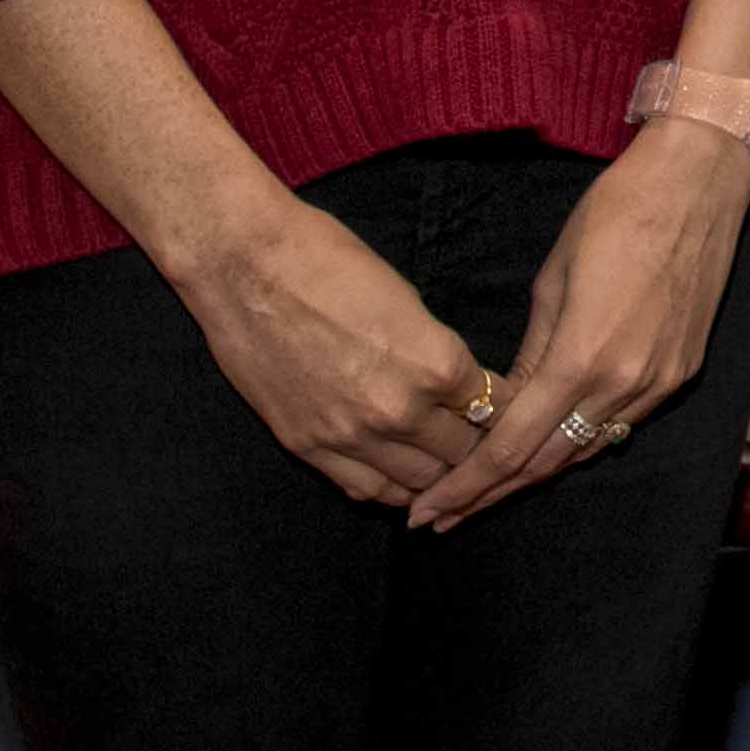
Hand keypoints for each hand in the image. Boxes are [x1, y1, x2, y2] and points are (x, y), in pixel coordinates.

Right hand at [165, 195, 490, 507]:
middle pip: (462, 453)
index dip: (503, 407)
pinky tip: (396, 474)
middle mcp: (399, 410)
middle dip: (473, 443)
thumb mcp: (407, 299)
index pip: (493, 408)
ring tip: (437, 458)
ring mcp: (351, 435)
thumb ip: (435, 351)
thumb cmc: (328, 261)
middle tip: (473, 436)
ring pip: (418, 482)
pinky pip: (364, 489)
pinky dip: (388, 486)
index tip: (503, 407)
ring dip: (434, 471)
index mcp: (435, 363)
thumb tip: (456, 381)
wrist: (245, 265)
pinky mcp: (307, 447)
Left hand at [409, 118, 749, 532]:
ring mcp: (659, 382)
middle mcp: (625, 383)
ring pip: (586, 448)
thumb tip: (509, 403)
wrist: (696, 183)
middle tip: (442, 517)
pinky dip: (580, 440)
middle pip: (547, 462)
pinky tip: (550, 446)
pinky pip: (621, 423)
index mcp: (581, 357)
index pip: (511, 446)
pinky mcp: (681, 371)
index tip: (428, 512)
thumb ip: (532, 352)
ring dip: (535, 473)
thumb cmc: (614, 213)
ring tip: (486, 492)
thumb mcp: (552, 280)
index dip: (466, 485)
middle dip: (490, 494)